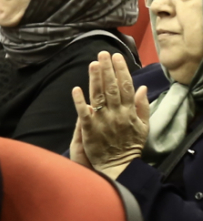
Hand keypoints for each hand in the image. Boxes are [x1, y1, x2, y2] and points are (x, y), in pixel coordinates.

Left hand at [70, 52, 149, 178]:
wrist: (119, 167)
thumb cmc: (130, 146)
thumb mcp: (143, 127)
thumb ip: (142, 107)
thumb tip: (142, 87)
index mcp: (129, 112)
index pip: (126, 87)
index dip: (121, 71)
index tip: (117, 57)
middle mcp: (116, 114)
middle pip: (112, 88)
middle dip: (107, 70)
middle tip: (103, 54)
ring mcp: (103, 121)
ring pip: (98, 96)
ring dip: (95, 79)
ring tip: (93, 63)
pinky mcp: (90, 130)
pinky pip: (84, 113)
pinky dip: (80, 101)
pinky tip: (76, 89)